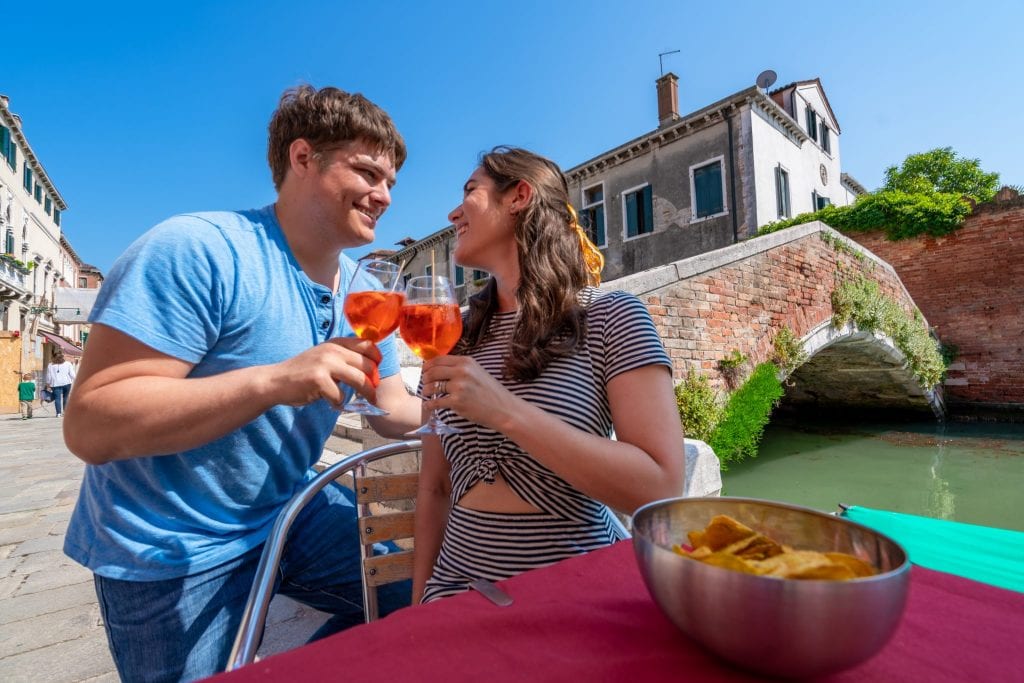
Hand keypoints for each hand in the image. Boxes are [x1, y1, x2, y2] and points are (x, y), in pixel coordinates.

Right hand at [268, 337, 383, 407]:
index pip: (367, 345)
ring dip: (366, 393)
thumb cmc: (302, 372)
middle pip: (367, 365)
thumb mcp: (323, 356)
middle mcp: (332, 350)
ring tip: (367, 401)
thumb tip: (369, 367)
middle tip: (374, 392)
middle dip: (374, 381)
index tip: (378, 370)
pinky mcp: (319, 380)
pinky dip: (338, 403)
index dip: (377, 358)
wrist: (275, 381)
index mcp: (335, 343)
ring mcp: (325, 364)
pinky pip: (340, 396)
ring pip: (359, 380)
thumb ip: (342, 357)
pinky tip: (331, 403)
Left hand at [420, 356, 520, 431]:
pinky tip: (429, 405)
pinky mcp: (457, 401)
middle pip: (432, 371)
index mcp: (466, 361)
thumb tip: (439, 369)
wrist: (504, 409)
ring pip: (432, 386)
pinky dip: (430, 404)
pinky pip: (436, 402)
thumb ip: (461, 368)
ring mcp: (459, 386)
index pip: (438, 359)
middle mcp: (462, 371)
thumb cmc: (491, 392)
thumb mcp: (477, 372)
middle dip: (425, 378)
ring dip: (426, 391)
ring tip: (427, 394)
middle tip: (425, 383)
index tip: (424, 371)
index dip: (427, 366)